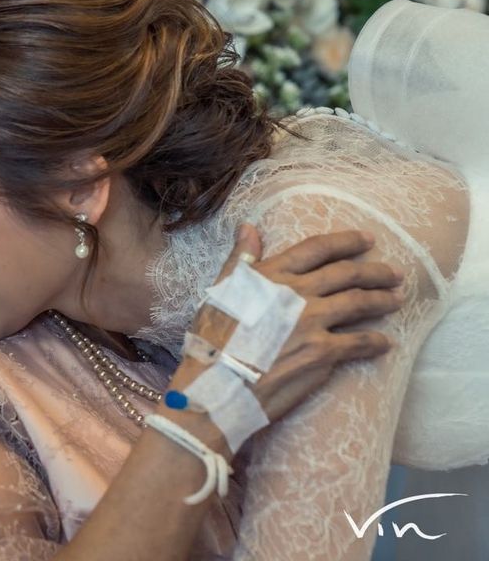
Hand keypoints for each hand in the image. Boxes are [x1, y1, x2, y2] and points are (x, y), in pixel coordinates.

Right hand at [184, 223, 402, 428]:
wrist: (217, 383)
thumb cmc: (212, 339)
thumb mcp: (221, 290)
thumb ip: (240, 258)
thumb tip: (249, 227)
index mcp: (272, 274)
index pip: (317, 248)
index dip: (346, 241)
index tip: (367, 240)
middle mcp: (297, 293)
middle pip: (347, 274)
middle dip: (375, 271)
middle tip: (394, 273)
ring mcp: (313, 322)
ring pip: (359, 303)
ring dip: (382, 300)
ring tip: (397, 299)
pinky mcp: (323, 353)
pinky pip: (359, 343)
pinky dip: (376, 342)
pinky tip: (385, 342)